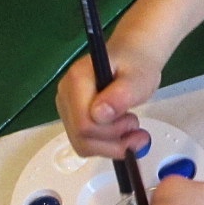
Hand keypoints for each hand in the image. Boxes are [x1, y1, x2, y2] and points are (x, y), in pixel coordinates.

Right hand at [55, 38, 163, 159]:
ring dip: (113, 146)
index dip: (110, 132)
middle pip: (81, 137)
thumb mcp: (138, 79)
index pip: (83, 123)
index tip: (133, 121)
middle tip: (137, 129)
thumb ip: (120, 96)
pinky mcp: (74, 119)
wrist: (134, 58)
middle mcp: (65, 96)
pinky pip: (87, 143)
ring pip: (83, 144)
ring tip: (134, 132)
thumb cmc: (137, 65)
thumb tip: (98, 115)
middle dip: (113, 142)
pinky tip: (125, 135)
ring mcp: (67, 109)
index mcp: (77, 81)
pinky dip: (109, 145)